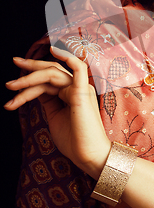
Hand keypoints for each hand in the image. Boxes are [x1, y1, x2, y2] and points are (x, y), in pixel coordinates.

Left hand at [5, 47, 109, 178]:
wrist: (88, 155)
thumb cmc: (74, 141)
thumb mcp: (55, 117)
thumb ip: (48, 101)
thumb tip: (36, 89)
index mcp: (71, 93)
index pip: (47, 81)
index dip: (29, 80)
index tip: (12, 86)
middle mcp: (77, 87)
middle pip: (50, 71)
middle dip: (30, 67)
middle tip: (14, 62)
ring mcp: (81, 88)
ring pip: (53, 74)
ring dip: (30, 77)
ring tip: (12, 86)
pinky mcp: (83, 92)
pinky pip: (78, 68)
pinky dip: (68, 58)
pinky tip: (54, 52)